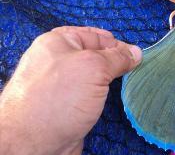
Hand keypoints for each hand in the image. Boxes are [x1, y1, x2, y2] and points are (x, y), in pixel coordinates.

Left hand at [0, 26, 141, 154]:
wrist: (33, 144)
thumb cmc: (61, 96)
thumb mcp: (94, 68)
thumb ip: (117, 57)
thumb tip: (136, 52)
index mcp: (58, 42)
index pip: (94, 36)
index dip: (116, 43)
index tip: (135, 55)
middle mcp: (57, 60)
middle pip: (94, 54)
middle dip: (114, 60)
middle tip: (134, 68)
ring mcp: (61, 83)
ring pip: (92, 74)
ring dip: (110, 77)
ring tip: (128, 80)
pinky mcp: (66, 103)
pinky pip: (89, 91)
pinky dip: (103, 92)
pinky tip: (113, 95)